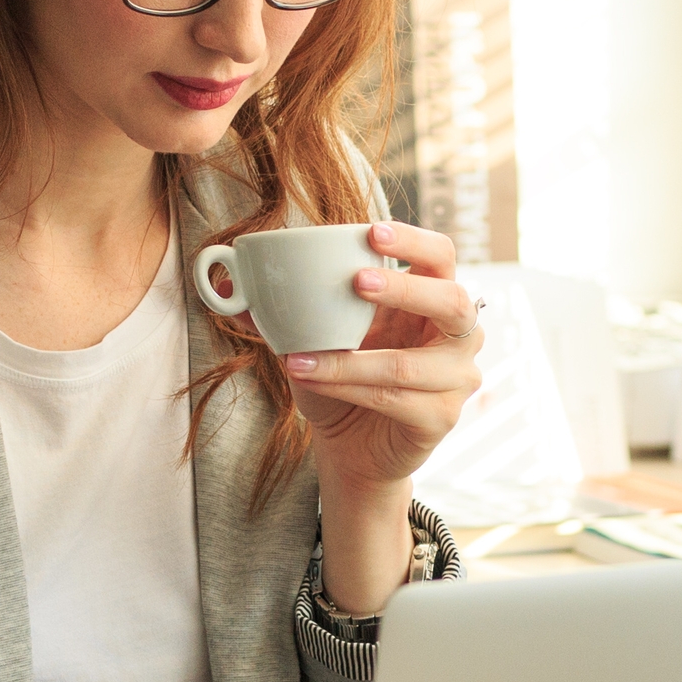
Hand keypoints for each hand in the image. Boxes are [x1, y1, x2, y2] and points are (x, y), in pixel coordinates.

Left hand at [275, 220, 481, 501]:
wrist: (352, 448)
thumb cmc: (342, 380)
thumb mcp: (313, 337)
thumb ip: (279, 307)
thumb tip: (223, 281)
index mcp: (433, 299)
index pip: (442, 256)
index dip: (414, 241)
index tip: (371, 232)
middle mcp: (458, 336)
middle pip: (452, 302)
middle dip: (405, 289)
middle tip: (357, 282)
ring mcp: (456, 379)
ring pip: (406, 364)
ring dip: (348, 360)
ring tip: (297, 355)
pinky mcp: (442, 419)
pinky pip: (394, 400)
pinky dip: (346, 387)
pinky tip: (311, 378)